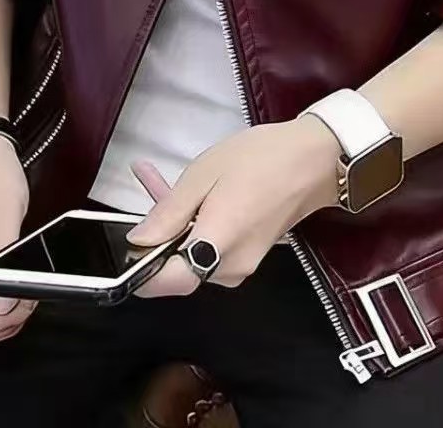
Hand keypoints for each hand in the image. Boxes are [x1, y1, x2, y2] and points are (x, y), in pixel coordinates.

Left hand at [126, 117, 341, 296]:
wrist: (314, 160)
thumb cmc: (260, 159)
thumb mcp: (205, 173)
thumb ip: (169, 212)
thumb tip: (137, 241)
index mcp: (218, 244)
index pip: (170, 283)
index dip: (141, 273)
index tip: (128, 249)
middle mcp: (230, 268)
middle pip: (178, 268)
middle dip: (159, 237)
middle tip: (150, 194)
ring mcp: (242, 265)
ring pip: (193, 256)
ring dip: (177, 227)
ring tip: (165, 183)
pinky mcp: (249, 256)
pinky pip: (211, 249)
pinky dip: (197, 227)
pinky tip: (194, 195)